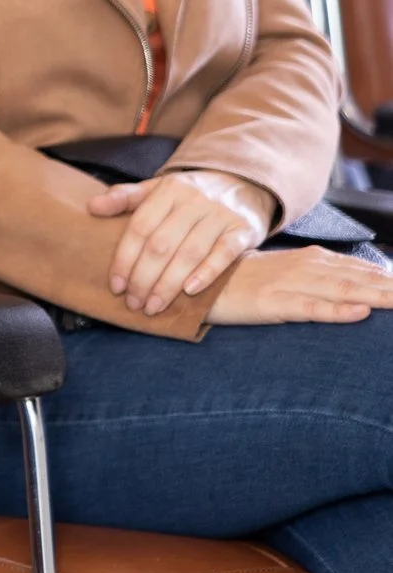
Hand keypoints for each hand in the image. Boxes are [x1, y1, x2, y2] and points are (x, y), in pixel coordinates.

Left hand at [89, 169, 277, 315]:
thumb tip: (92, 207)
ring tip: (153, 307)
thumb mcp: (156, 190)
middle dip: (143, 279)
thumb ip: (125, 198)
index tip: (115, 287)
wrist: (242, 185)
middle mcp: (194, 200)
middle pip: (161, 245)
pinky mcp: (243, 230)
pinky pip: (224, 254)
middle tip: (133, 303)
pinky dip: (207, 274)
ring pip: (189, 253)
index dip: (124, 259)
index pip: (139, 228)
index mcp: (168, 190)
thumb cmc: (188, 196)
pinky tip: (189, 292)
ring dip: (168, 285)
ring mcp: (221, 214)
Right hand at [208, 247, 392, 324]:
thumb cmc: (244, 280)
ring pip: (343, 290)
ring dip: (378, 296)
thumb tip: (358, 291)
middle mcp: (305, 268)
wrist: (199, 280)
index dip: (391, 279)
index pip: (363, 270)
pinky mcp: (272, 303)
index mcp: (311, 260)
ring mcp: (289, 285)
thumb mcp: (286, 275)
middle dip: (392, 287)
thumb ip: (320, 277)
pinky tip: (359, 312)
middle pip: (361, 279)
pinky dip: (336, 311)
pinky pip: (310, 308)